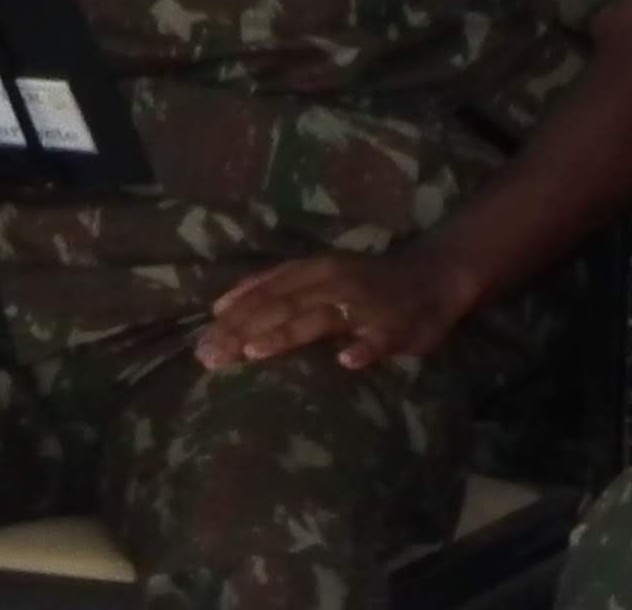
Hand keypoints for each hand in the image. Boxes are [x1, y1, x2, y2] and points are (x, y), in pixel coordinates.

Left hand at [197, 247, 476, 374]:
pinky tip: (347, 361)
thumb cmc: (363, 281)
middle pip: (280, 306)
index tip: (201, 343)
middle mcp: (331, 282)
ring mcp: (363, 304)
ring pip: (319, 318)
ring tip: (256, 352)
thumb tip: (221, 306)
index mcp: (311, 270)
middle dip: (243, 330)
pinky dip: (363, 348)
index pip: (262, 293)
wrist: (430, 274)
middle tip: (212, 357)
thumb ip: (275, 288)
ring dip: (286, 334)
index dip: (231, 317)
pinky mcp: (395, 325)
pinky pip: (378, 338)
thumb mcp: (316, 275)